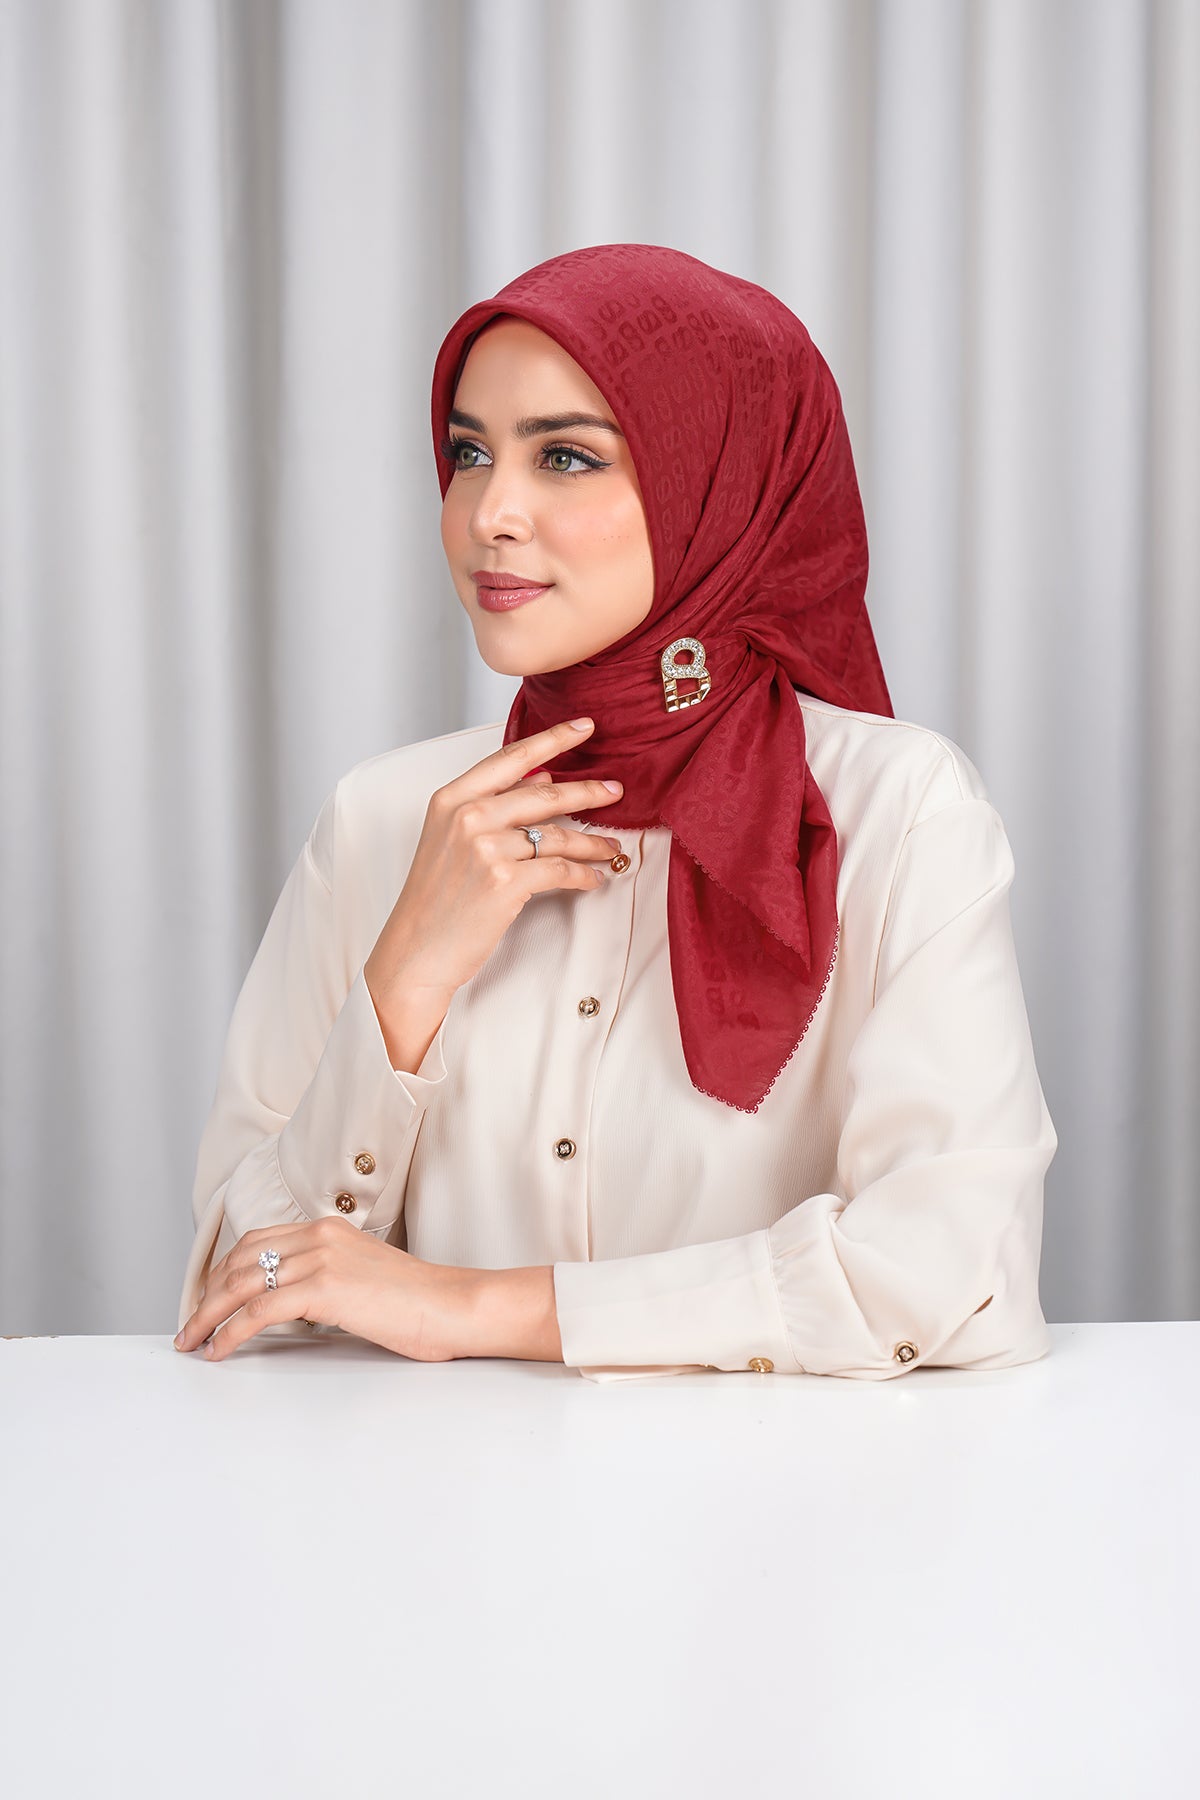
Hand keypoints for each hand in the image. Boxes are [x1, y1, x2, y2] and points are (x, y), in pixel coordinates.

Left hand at [173, 1216, 483, 1362]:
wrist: (454, 1306)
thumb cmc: (419, 1302)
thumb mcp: (363, 1275)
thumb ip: (326, 1277)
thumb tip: (290, 1305)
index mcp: (328, 1227)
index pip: (256, 1241)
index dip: (222, 1273)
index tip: (206, 1301)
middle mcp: (319, 1235)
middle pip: (239, 1260)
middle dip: (205, 1296)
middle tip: (189, 1327)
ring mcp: (321, 1258)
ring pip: (241, 1284)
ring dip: (207, 1316)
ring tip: (192, 1341)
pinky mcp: (325, 1288)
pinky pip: (259, 1310)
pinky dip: (230, 1332)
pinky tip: (220, 1349)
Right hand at [364, 716, 624, 1024]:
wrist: (416, 950)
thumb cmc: (433, 899)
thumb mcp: (449, 840)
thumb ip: (492, 804)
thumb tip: (542, 779)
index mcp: (451, 799)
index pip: (510, 757)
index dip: (552, 739)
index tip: (584, 727)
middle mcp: (468, 817)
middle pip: (544, 794)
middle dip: (587, 792)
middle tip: (615, 790)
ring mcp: (487, 848)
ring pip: (558, 836)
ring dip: (592, 843)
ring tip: (611, 848)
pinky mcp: (506, 881)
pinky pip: (561, 871)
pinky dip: (583, 875)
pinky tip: (594, 878)